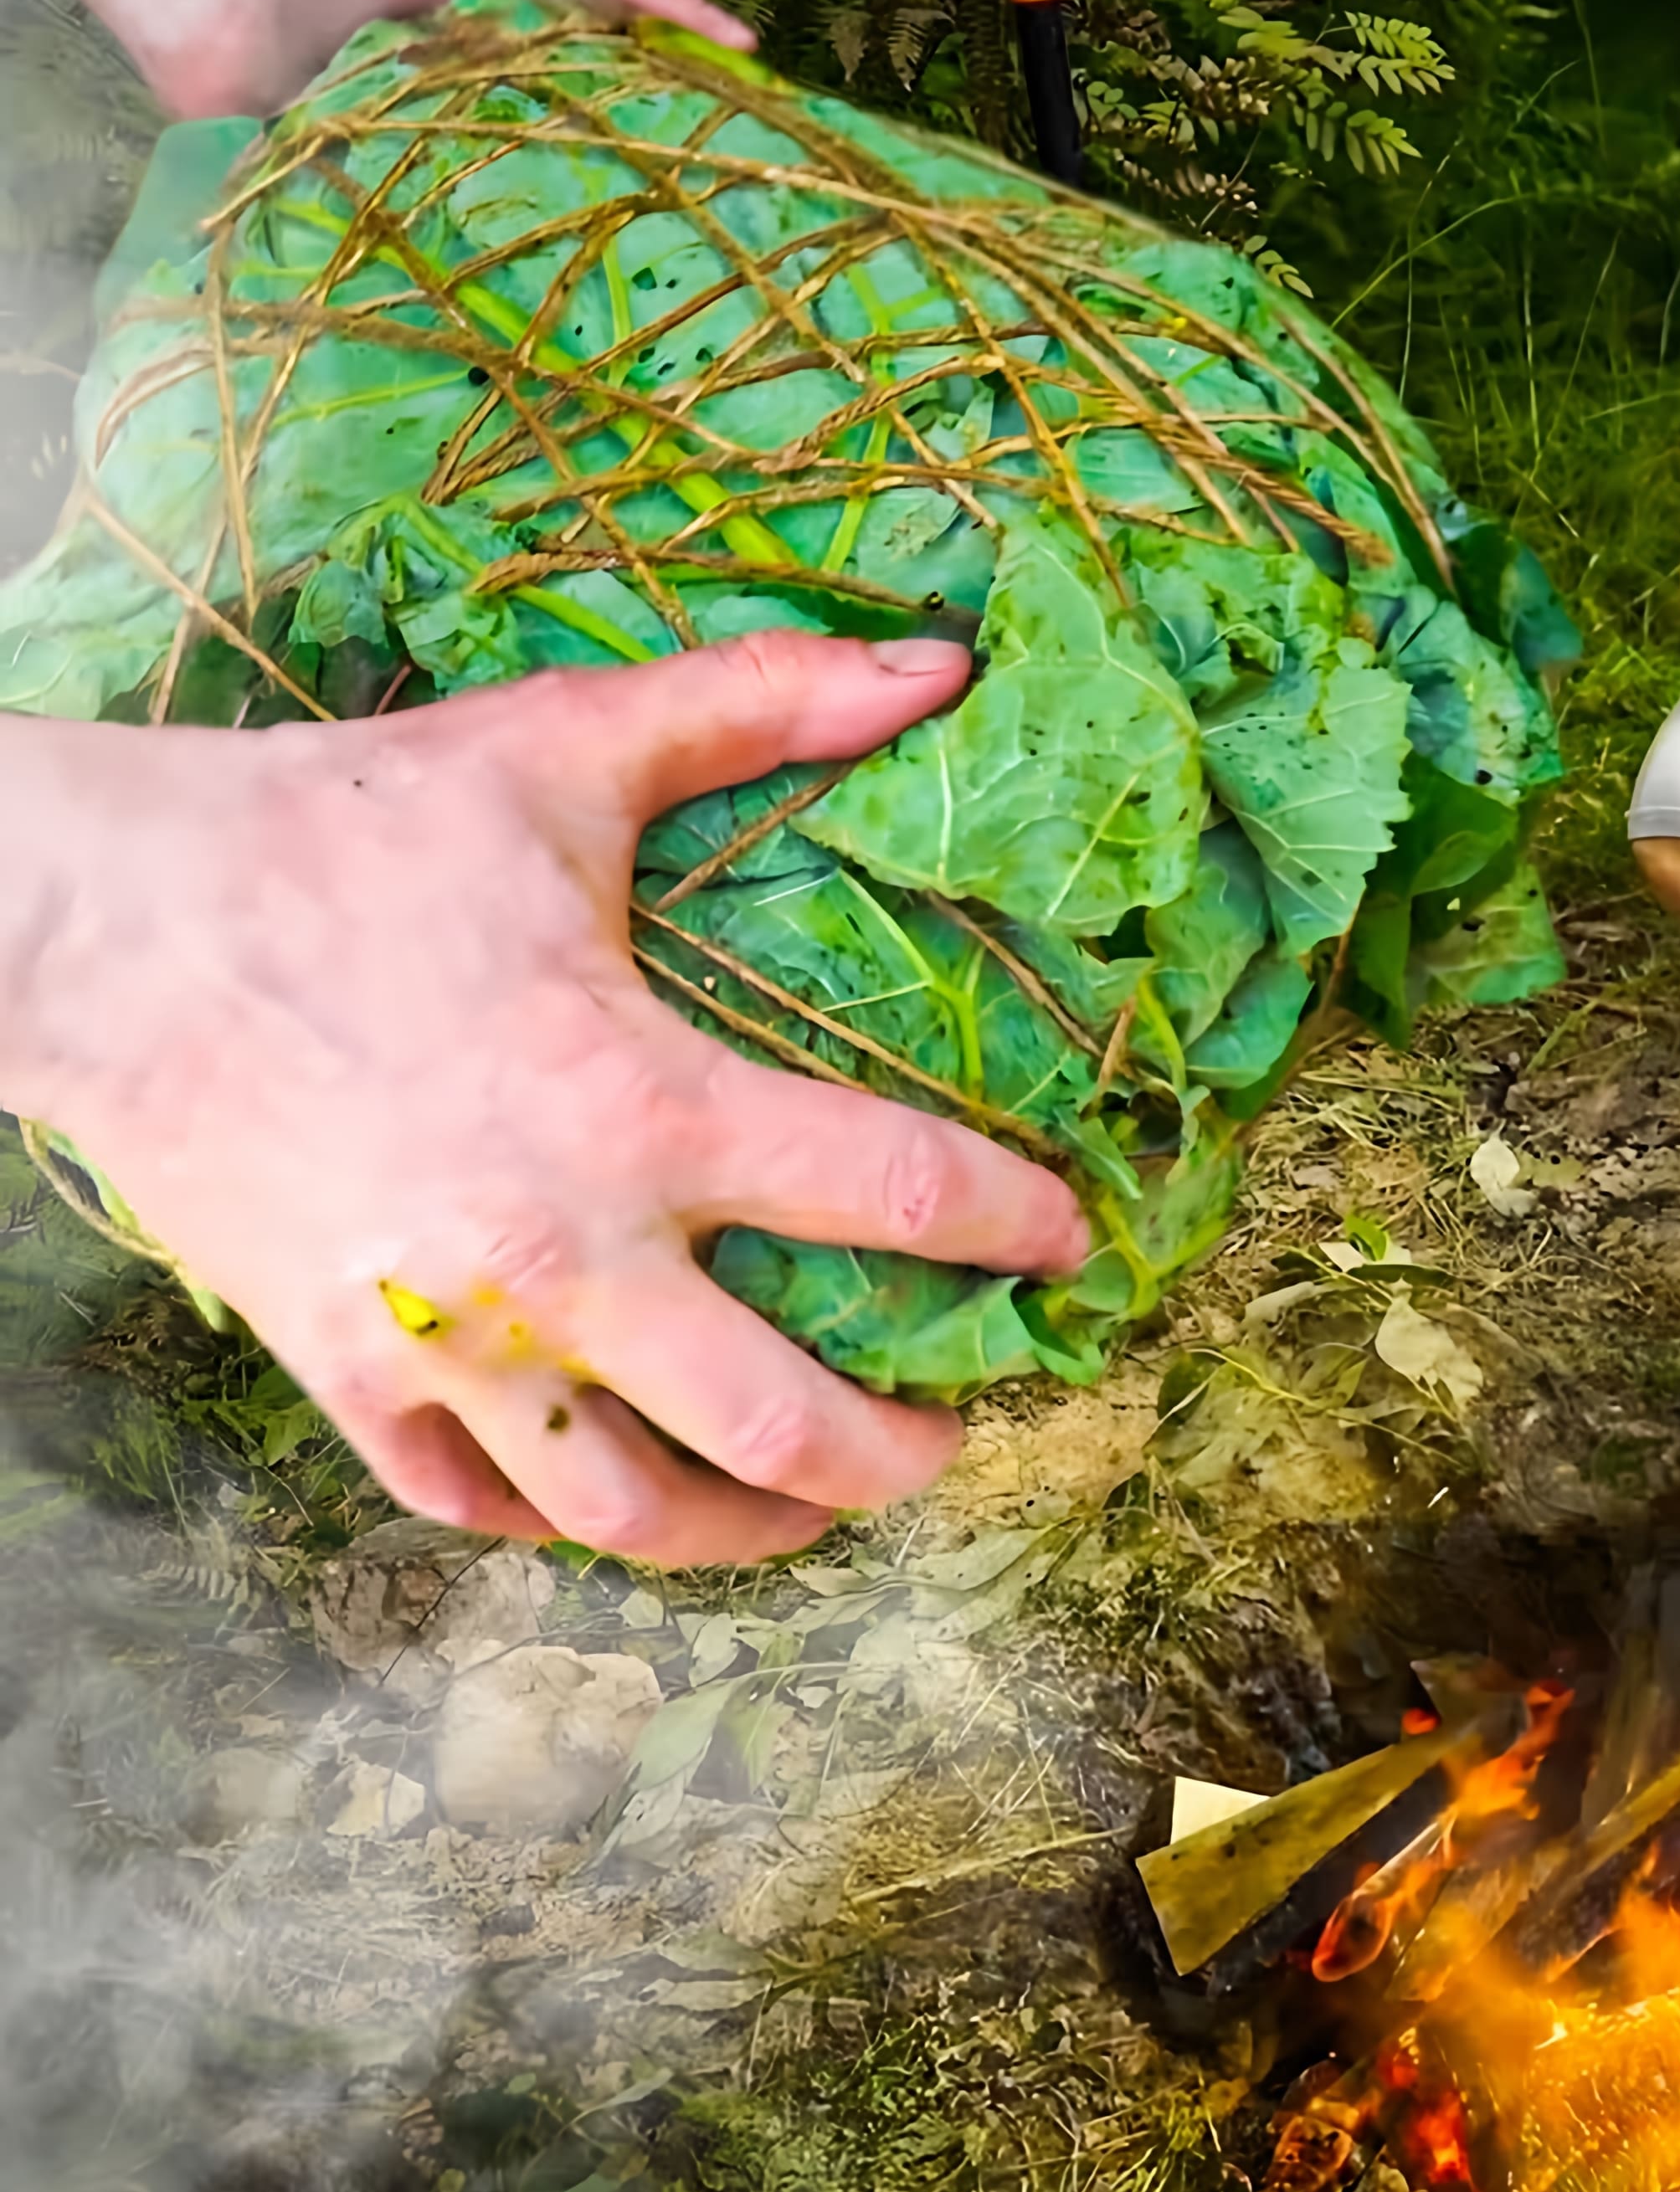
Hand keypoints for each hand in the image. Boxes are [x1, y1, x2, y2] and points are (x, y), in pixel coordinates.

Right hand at [0, 636, 1089, 1566]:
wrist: (99, 923)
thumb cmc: (340, 833)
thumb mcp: (563, 748)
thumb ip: (761, 704)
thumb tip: (940, 662)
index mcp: (641, 1105)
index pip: (895, 1197)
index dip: (1012, 1229)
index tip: (1068, 1247)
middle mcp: (558, 1250)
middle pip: (777, 1424)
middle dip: (892, 1455)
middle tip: (950, 1436)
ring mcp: (445, 1333)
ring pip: (626, 1509)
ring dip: (743, 1529)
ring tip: (809, 1507)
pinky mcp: (343, 1370)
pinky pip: (472, 1504)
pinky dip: (559, 1519)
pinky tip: (622, 1489)